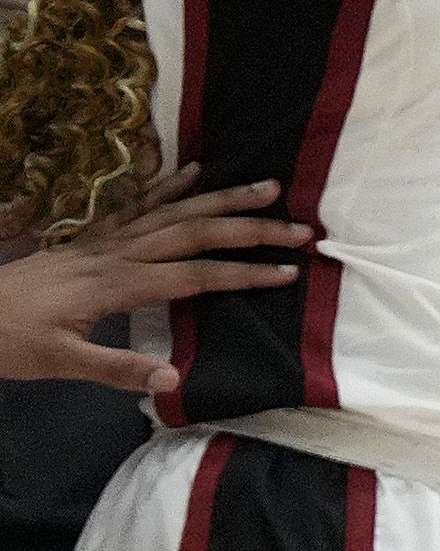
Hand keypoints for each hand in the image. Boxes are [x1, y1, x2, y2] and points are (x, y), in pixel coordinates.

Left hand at [0, 169, 310, 389]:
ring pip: (173, 213)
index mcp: (115, 285)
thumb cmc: (9, 341)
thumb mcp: (57, 363)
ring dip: (222, 199)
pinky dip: (168, 187)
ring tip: (267, 186)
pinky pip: (136, 205)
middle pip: (194, 234)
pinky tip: (195, 171)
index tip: (287, 272)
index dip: (242, 274)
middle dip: (249, 229)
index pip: (192, 277)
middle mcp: (116, 254)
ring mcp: (103, 241)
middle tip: (299, 227)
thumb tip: (174, 379)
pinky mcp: (89, 238)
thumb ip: (115, 369)